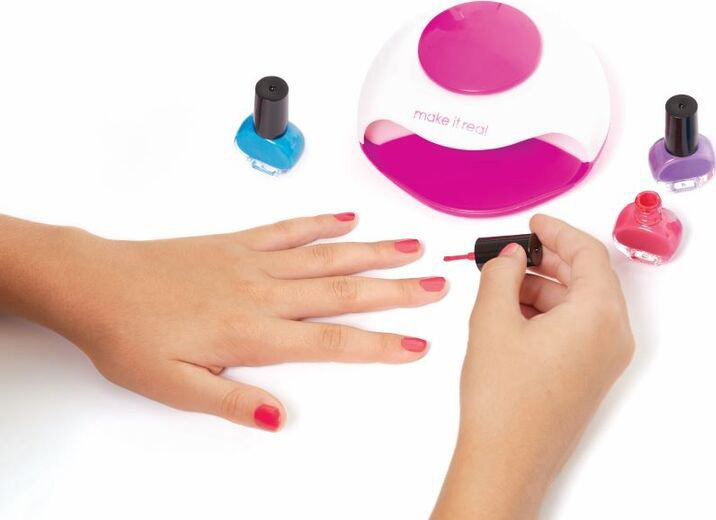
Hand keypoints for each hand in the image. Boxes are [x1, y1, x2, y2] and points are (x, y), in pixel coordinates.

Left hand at [0, 213, 446, 430]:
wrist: (96, 285)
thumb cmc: (131, 335)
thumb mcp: (174, 386)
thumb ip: (230, 399)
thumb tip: (276, 416)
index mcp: (252, 331)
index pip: (331, 340)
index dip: (379, 344)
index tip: (417, 344)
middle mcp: (262, 291)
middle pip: (343, 291)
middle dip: (396, 291)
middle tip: (437, 284)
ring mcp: (252, 261)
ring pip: (325, 255)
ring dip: (372, 252)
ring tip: (411, 246)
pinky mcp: (236, 242)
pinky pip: (286, 228)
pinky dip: (319, 223)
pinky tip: (346, 219)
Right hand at [433, 215, 633, 518]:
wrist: (506, 459)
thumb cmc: (504, 399)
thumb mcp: (492, 321)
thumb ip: (501, 275)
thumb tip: (510, 256)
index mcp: (599, 315)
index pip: (588, 254)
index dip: (558, 230)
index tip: (534, 223)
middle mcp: (612, 336)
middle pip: (587, 278)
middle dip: (548, 260)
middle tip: (512, 253)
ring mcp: (603, 359)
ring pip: (579, 304)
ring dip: (543, 288)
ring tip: (501, 287)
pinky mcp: (589, 375)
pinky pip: (576, 328)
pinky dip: (548, 313)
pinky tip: (511, 315)